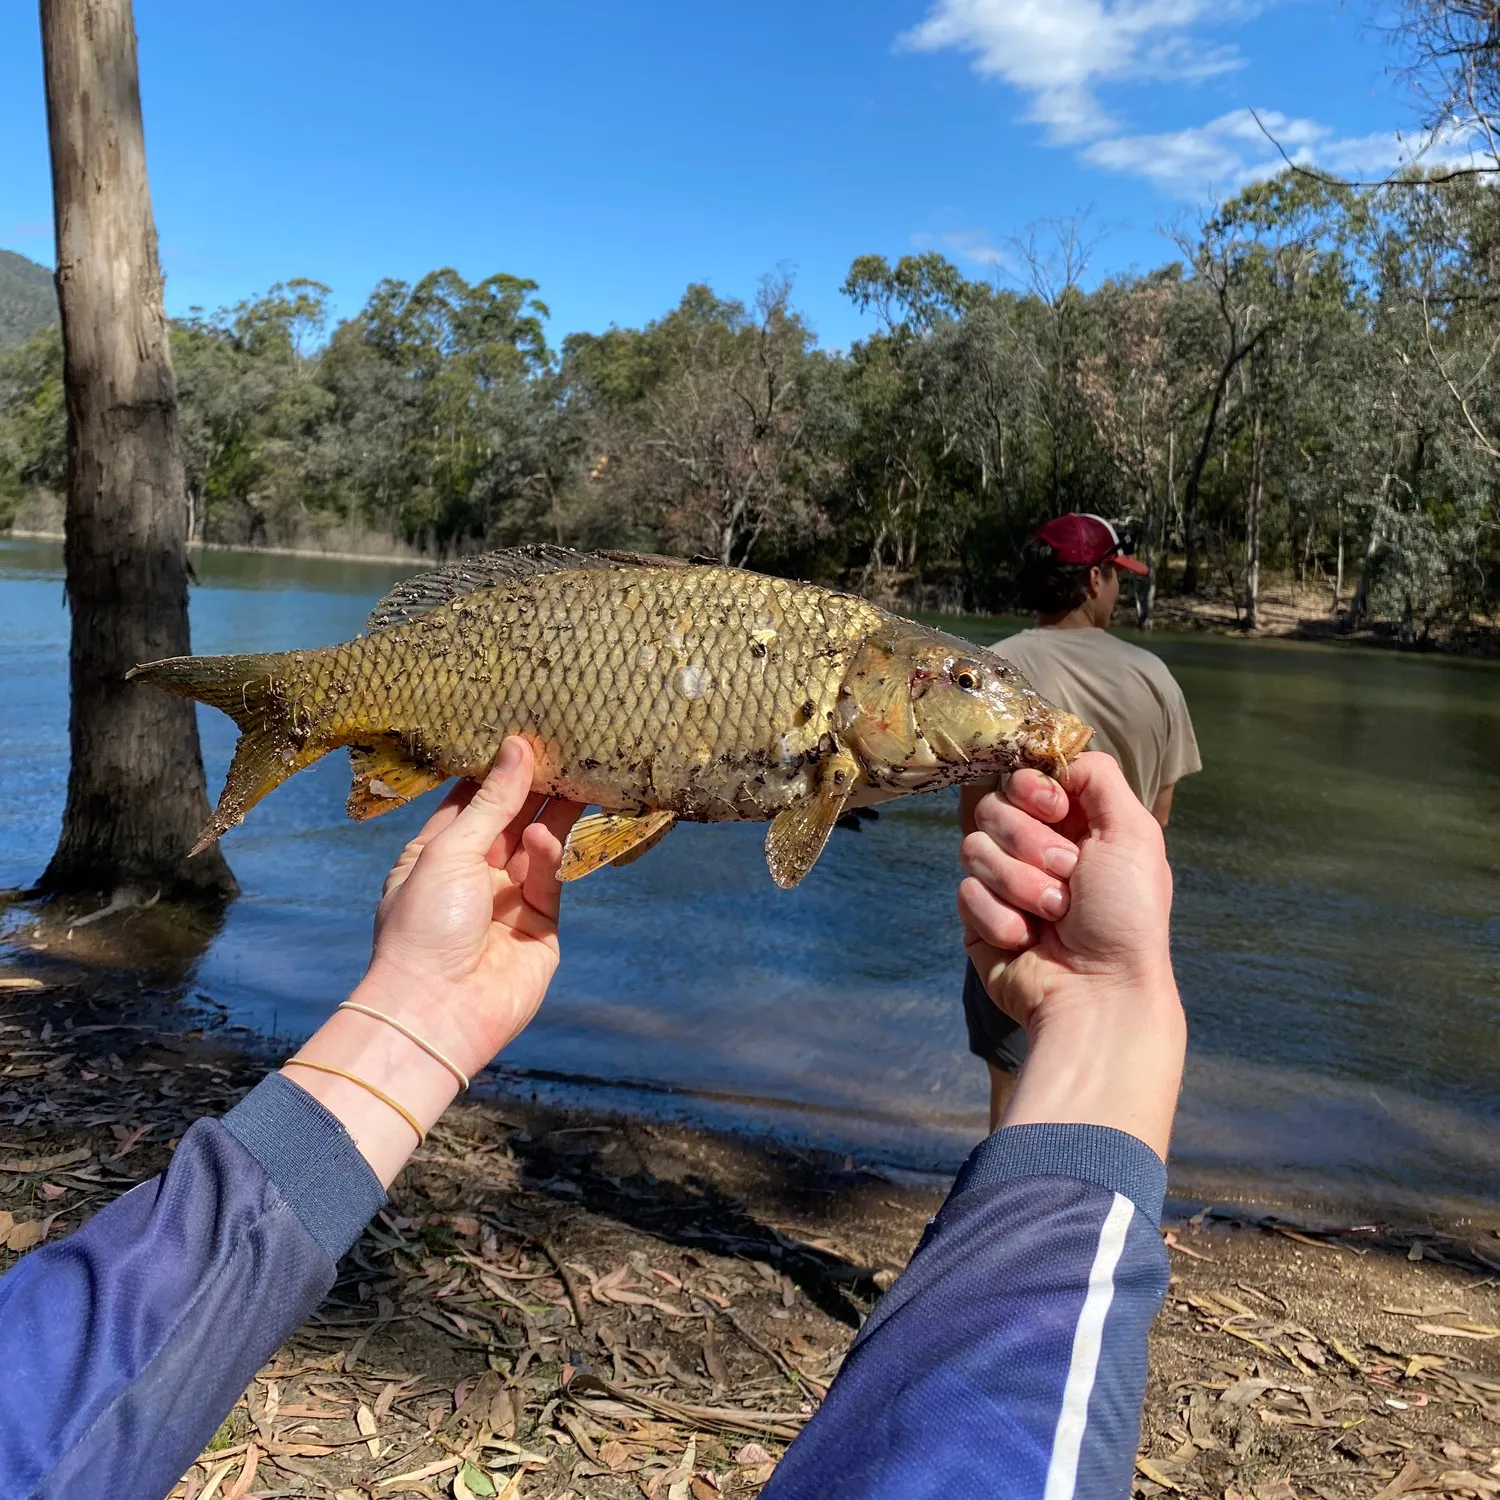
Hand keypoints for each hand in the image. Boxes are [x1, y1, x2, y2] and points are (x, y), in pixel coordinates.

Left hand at [357, 736, 582, 1075]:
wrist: (439, 1010)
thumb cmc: (424, 925)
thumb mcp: (450, 850)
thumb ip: (492, 801)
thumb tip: (517, 747)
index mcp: (436, 855)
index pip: (469, 801)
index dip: (494, 770)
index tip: (521, 732)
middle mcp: (472, 874)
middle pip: (509, 820)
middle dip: (532, 787)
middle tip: (561, 747)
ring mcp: (507, 900)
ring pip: (536, 846)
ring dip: (548, 814)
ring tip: (570, 777)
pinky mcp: (540, 925)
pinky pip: (549, 879)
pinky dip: (547, 856)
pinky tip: (542, 838)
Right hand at [958, 751, 1184, 1156]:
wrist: (1098, 995)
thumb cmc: (1126, 918)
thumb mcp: (1134, 834)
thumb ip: (1099, 778)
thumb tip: (1059, 755)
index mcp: (1074, 823)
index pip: (1024, 776)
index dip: (1032, 788)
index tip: (1055, 809)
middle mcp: (1036, 848)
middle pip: (992, 806)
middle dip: (1030, 843)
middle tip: (1067, 875)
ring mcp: (1004, 882)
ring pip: (973, 848)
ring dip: (1019, 884)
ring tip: (1053, 915)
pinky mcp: (979, 917)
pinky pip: (964, 892)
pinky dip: (1000, 917)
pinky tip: (1028, 939)